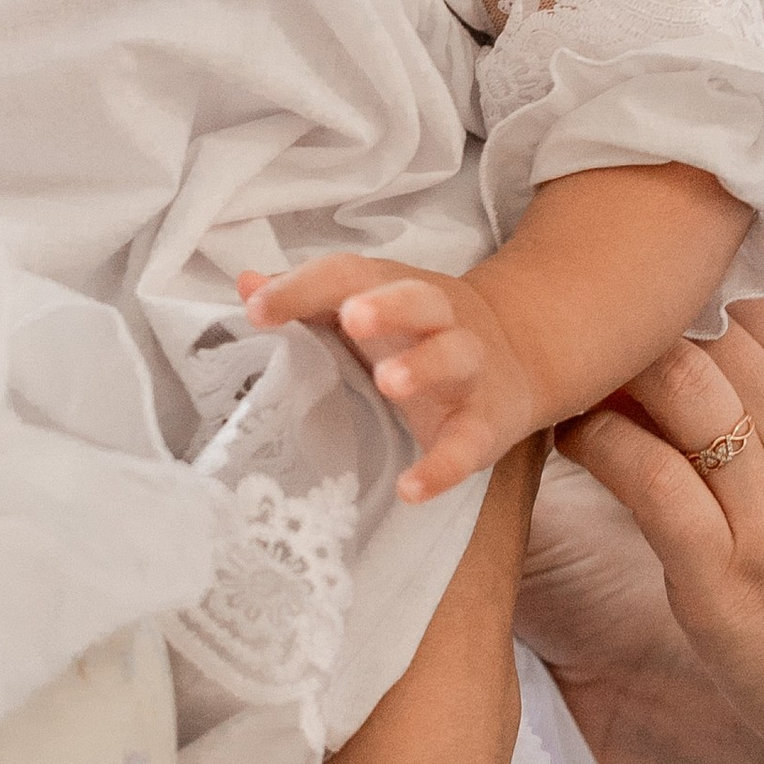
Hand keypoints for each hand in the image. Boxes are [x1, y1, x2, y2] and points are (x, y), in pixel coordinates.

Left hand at [240, 253, 545, 504]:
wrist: (517, 356)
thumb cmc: (414, 331)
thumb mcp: (365, 306)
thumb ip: (306, 298)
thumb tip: (246, 283)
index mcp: (394, 287)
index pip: (348, 274)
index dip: (304, 287)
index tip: (256, 310)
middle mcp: (436, 319)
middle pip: (418, 300)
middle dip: (387, 307)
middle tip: (352, 317)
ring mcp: (466, 369)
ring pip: (453, 357)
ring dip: (423, 366)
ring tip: (387, 383)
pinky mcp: (484, 423)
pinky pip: (467, 444)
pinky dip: (442, 466)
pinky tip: (411, 488)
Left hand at [560, 297, 763, 763]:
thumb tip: (717, 342)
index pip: (754, 309)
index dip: (688, 306)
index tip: (645, 324)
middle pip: (706, 332)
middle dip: (641, 330)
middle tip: (589, 345)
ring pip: (671, 383)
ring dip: (610, 375)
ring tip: (575, 387)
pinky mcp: (723, 581)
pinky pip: (643, 474)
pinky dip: (595, 443)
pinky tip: (574, 441)